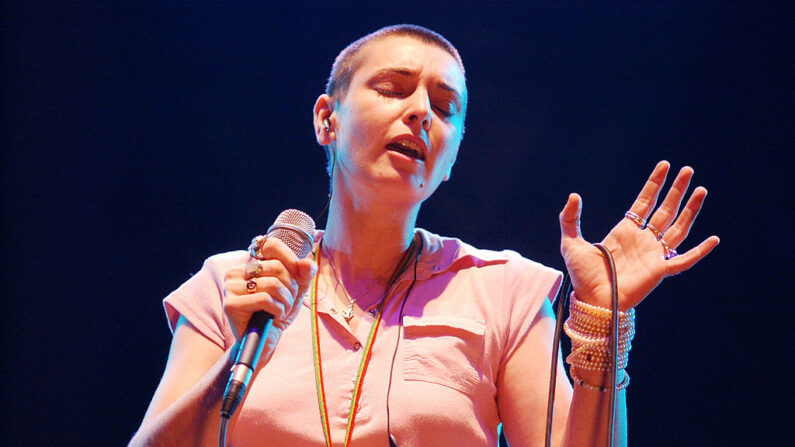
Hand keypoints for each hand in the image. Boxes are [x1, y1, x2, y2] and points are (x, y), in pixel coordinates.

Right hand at [223, 237, 316, 363]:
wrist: (264, 342)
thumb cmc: (276, 313)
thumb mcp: (295, 290)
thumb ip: (303, 275)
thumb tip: (308, 263)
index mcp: (250, 264)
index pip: (271, 245)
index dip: (290, 258)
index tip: (297, 275)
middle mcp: (236, 272)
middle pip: (277, 267)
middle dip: (291, 288)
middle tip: (286, 302)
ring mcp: (231, 287)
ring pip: (273, 284)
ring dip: (285, 302)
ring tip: (280, 311)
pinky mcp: (231, 304)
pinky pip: (265, 299)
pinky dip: (277, 310)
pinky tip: (272, 317)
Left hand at [558, 161, 719, 309]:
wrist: (591, 300)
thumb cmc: (582, 276)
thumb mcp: (570, 243)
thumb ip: (569, 219)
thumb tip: (574, 196)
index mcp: (624, 232)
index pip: (644, 203)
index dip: (654, 184)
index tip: (664, 166)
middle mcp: (642, 241)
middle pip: (665, 210)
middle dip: (676, 190)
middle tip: (688, 170)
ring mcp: (653, 255)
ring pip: (678, 228)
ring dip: (690, 210)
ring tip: (701, 190)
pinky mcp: (659, 271)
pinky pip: (684, 260)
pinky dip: (699, 251)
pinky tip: (713, 239)